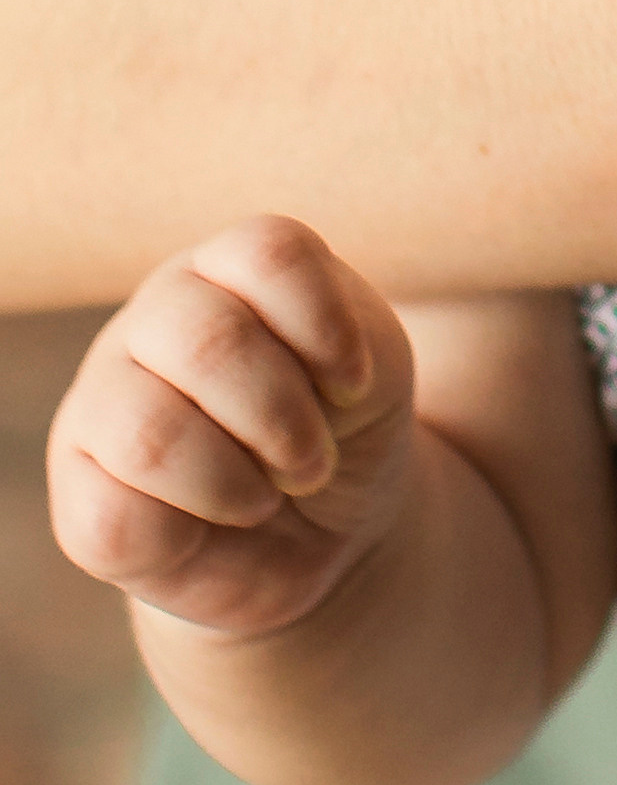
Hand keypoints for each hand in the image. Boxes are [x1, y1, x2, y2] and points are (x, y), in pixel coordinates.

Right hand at [49, 216, 415, 639]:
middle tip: (313, 460)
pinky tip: (213, 520)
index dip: (328, 329)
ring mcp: (102, 401)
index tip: (354, 384)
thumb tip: (242, 379)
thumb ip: (331, 338)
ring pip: (148, 434)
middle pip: (209, 339)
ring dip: (236, 482)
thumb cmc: (342, 429)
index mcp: (227, 268)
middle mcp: (153, 319)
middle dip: (283, 417)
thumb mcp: (370, 371)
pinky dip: (189, 531)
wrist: (324, 530)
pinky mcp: (78, 493)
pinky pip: (114, 518)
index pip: (269, 253)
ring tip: (267, 496)